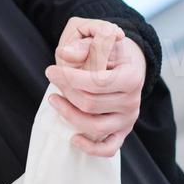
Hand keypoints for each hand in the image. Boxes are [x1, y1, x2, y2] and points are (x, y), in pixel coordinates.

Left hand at [44, 16, 144, 157]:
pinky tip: (73, 137)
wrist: (120, 59)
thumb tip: (65, 54)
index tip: (50, 70)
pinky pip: (108, 148)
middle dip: (66, 91)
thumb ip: (81, 42)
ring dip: (68, 115)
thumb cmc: (103, 46)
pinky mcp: (121, 132)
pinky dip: (90, 148)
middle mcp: (133, 100)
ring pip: (94, 127)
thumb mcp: (91, 34)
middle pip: (90, 104)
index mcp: (131, 76)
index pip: (96, 83)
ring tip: (54, 99)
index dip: (69, 78)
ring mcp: (128, 119)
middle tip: (53, 78)